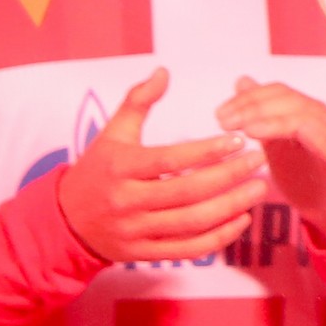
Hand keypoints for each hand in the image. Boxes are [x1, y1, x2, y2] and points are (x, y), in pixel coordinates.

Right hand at [54, 70, 267, 263]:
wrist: (65, 222)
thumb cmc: (96, 171)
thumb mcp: (111, 134)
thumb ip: (137, 101)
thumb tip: (164, 72)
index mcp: (120, 168)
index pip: (170, 160)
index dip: (206, 151)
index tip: (238, 139)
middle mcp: (127, 202)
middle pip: (187, 192)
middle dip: (229, 177)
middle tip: (260, 161)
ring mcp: (135, 231)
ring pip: (191, 223)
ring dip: (231, 207)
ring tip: (259, 188)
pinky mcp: (143, 254)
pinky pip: (187, 250)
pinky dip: (218, 238)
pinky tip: (242, 219)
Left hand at [218, 77, 325, 247]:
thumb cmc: (308, 181)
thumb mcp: (276, 146)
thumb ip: (261, 115)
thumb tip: (242, 81)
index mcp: (309, 115)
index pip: (279, 92)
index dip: (248, 98)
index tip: (220, 114)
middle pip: (291, 100)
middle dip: (254, 107)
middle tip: (225, 122)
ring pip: (307, 117)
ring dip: (274, 119)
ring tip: (247, 130)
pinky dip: (309, 134)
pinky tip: (287, 134)